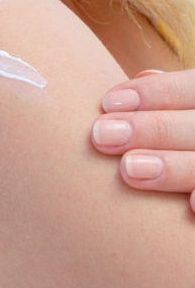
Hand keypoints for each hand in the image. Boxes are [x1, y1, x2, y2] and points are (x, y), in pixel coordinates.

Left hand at [91, 69, 194, 214]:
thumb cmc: (191, 140)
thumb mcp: (193, 111)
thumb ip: (174, 99)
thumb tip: (141, 80)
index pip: (194, 87)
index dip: (155, 93)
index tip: (107, 103)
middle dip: (153, 129)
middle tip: (102, 136)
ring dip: (174, 166)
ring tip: (129, 170)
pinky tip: (189, 207)